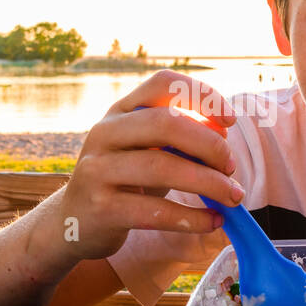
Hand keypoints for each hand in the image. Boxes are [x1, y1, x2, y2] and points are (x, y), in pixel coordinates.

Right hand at [54, 70, 245, 261]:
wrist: (73, 222)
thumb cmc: (124, 180)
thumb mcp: (147, 150)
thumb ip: (180, 138)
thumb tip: (222, 134)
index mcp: (121, 111)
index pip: (162, 84)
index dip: (201, 95)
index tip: (229, 121)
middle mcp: (105, 132)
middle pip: (165, 123)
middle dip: (210, 145)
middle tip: (232, 167)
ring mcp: (98, 169)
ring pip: (162, 168)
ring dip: (208, 184)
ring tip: (232, 197)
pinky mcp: (101, 208)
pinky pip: (155, 212)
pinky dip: (191, 218)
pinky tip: (212, 221)